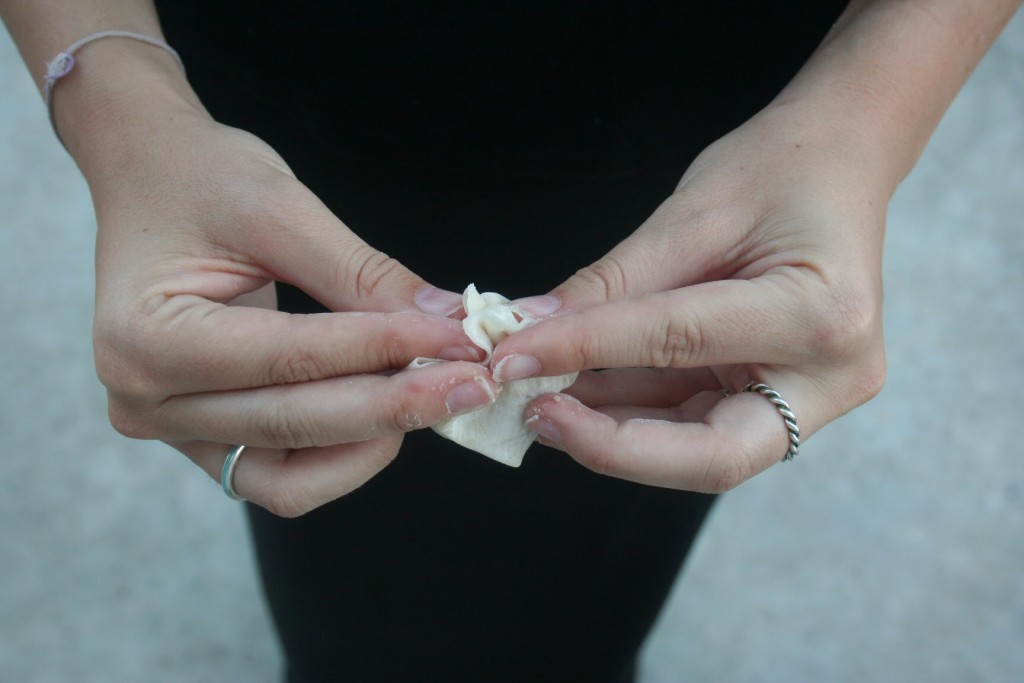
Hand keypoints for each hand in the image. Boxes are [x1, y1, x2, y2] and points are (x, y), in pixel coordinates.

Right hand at [70, 47, 496, 515]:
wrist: (150, 179)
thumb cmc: (200, 180)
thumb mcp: (279, 208)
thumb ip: (361, 274)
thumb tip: (447, 323)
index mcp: (146, 338)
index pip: (291, 359)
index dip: (386, 350)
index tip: (461, 339)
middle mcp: (144, 401)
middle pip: (294, 426)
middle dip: (395, 406)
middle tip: (472, 381)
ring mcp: (170, 430)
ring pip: (291, 476)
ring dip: (370, 440)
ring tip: (434, 390)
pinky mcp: (205, 438)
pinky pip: (283, 477)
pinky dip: (343, 453)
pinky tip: (389, 408)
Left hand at [492, 106, 887, 491]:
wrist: (842, 163)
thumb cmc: (779, 171)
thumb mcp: (690, 215)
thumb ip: (611, 284)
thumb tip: (527, 330)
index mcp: (822, 316)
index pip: (677, 342)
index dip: (584, 349)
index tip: (511, 351)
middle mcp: (830, 378)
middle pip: (711, 456)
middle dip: (612, 447)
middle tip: (535, 415)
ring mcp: (813, 399)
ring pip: (697, 450)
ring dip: (612, 430)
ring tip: (541, 396)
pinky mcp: (784, 400)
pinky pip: (697, 423)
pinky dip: (634, 412)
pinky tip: (579, 391)